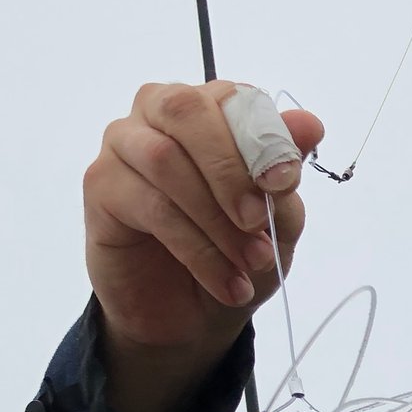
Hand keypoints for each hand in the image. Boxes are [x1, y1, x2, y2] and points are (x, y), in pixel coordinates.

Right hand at [83, 82, 322, 411]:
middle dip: (230, 170)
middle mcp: (160, 111)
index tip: (285, 184)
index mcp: (211, 107)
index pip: (233, 97)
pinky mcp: (101, 185)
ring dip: (215, 220)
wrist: (193, 314)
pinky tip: (226, 282)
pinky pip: (150, 206)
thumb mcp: (279, 216)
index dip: (263, 136)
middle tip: (258, 222)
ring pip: (164, 160)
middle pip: (186, 110)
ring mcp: (124, 144)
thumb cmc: (235, 251)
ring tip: (251, 262)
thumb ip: (287, 169)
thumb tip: (310, 123)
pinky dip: (196, 249)